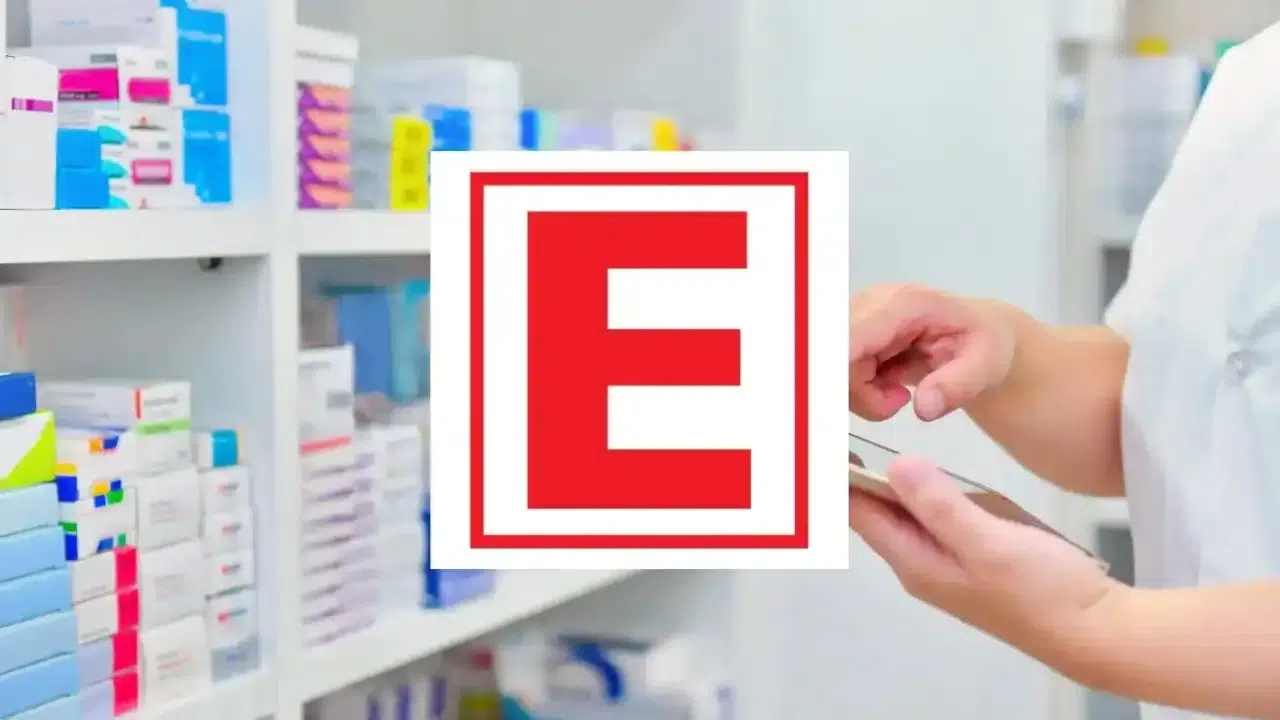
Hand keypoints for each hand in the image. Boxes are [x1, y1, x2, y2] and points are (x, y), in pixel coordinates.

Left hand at [848, 456, 1124, 665]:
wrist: (1092, 629)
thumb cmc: (1045, 593)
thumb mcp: (988, 542)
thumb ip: (940, 504)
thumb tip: (896, 467)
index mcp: (915, 562)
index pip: (858, 512)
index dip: (838, 476)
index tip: (821, 440)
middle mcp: (921, 564)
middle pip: (874, 512)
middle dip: (854, 475)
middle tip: (834, 432)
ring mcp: (945, 562)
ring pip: (902, 514)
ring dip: (885, 482)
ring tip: (861, 445)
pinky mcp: (970, 556)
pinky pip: (931, 518)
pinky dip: (920, 493)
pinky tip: (921, 474)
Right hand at [850, 285, 1015, 420]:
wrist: (979, 333)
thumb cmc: (984, 343)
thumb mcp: (987, 365)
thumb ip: (958, 386)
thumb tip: (923, 408)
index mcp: (904, 304)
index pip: (850, 338)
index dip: (840, 374)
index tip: (859, 407)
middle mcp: (871, 303)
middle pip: (836, 358)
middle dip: (859, 394)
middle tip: (898, 404)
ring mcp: (858, 315)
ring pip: (833, 368)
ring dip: (860, 394)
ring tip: (899, 395)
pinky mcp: (852, 331)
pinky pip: (839, 370)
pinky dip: (860, 389)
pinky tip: (889, 385)